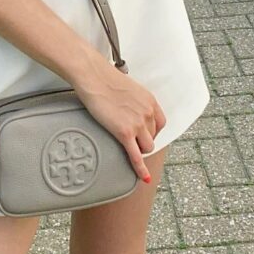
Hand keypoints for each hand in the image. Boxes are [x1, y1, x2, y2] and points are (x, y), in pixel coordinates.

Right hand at [72, 57, 166, 182]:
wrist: (93, 76)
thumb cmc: (105, 78)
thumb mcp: (129, 88)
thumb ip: (136, 102)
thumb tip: (131, 110)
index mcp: (150, 101)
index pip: (160, 124)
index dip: (152, 131)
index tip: (145, 134)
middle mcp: (147, 113)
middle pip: (153, 137)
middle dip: (143, 140)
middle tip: (131, 140)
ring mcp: (137, 124)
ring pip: (146, 148)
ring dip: (140, 150)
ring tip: (129, 149)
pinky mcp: (124, 133)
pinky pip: (136, 156)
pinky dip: (140, 169)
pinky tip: (143, 177)